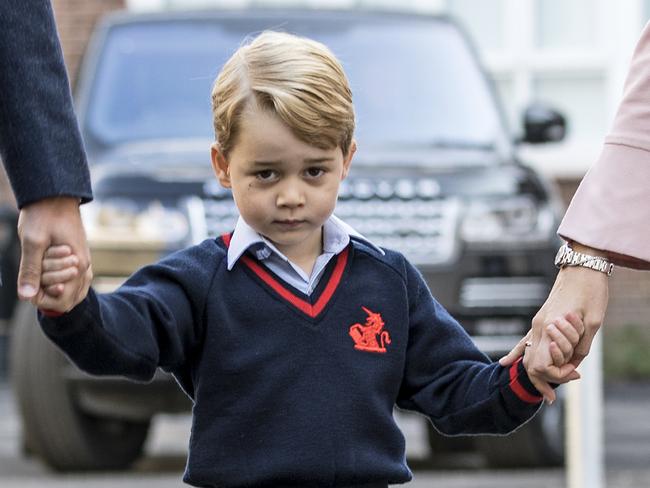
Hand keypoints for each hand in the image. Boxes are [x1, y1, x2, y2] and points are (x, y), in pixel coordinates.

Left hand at [17, 196, 91, 310]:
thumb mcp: (32, 242)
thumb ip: (30, 270)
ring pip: (74, 291)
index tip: (29, 284)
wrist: (55, 195)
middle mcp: (85, 266)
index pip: (64, 301)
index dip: (43, 299)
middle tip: (36, 270)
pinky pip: (76, 280)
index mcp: (78, 265)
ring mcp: (84, 261)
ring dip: (55, 286)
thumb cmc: (43, 215)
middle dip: (48, 292)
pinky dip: (61, 281)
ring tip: (41, 271)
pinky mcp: (80, 256)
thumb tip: (26, 297)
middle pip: (70, 299)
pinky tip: (49, 273)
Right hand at [500, 261, 607, 399]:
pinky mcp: (541, 318)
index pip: (542, 363)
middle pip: (531, 363)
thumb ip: (581, 345)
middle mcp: (538, 326)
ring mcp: (537, 322)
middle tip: (553, 395)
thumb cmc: (591, 291)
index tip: (573, 375)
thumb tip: (574, 363)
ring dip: (535, 373)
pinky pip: (524, 341)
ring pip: (527, 354)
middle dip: (542, 381)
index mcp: (549, 326)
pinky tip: (504, 363)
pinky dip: (516, 353)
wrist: (583, 266)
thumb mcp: (594, 322)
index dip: (556, 375)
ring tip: (543, 391)